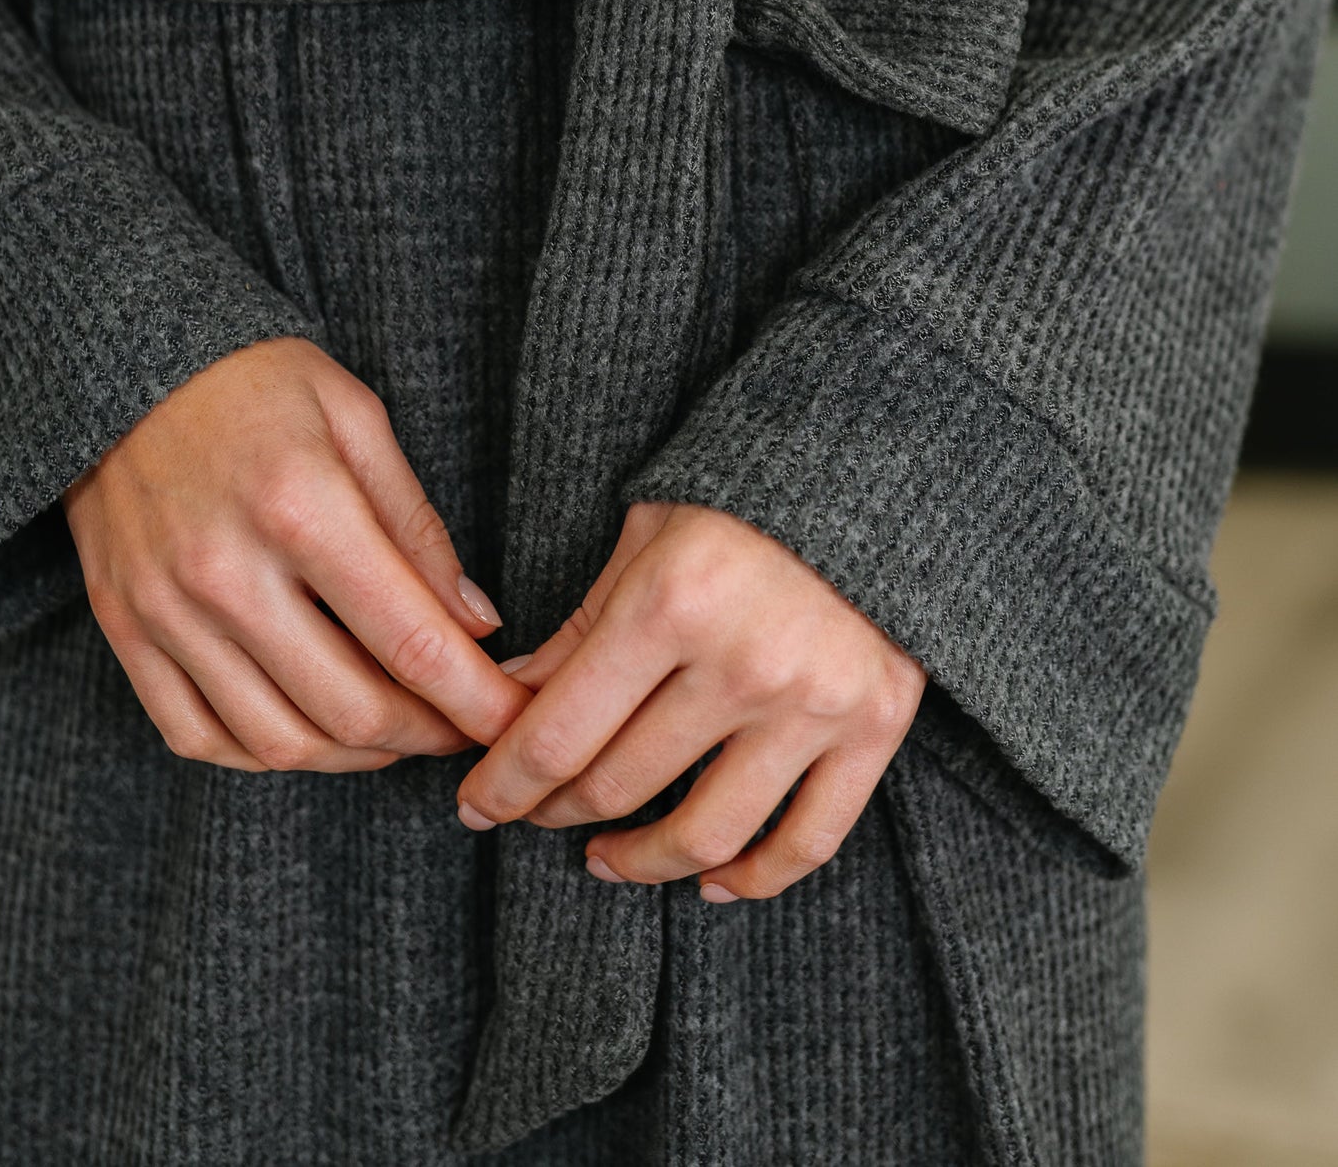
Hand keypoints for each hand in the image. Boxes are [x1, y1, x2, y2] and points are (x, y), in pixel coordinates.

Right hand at [63, 335, 531, 773]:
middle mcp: (227, 572)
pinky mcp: (125, 630)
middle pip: (351, 710)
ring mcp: (166, 610)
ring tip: (393, 731)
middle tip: (460, 726)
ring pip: (278, 743)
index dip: (476, 700)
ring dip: (353, 757)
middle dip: (426, 736)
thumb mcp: (356, 418)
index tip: (514, 722)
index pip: (410, 641)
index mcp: (302, 507)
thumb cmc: (256, 381)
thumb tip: (475, 626)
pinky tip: (308, 729)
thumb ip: (416, 527)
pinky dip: (264, 755)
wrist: (120, 367)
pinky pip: (198, 737)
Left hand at [454, 500, 924, 901]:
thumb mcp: (643, 538)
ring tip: (605, 858)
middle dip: (556, 812)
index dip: (504, 785)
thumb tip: (502, 707)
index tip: (475, 806)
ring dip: (640, 862)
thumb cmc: (739, 497)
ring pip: (708, 834)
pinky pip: (808, 840)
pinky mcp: (877, 724)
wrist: (872, 470)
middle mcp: (745, 662)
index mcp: (671, 602)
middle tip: (531, 814)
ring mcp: (816, 701)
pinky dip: (754, 878)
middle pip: (621, 786)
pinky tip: (711, 882)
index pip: (559, 734)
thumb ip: (577, 630)